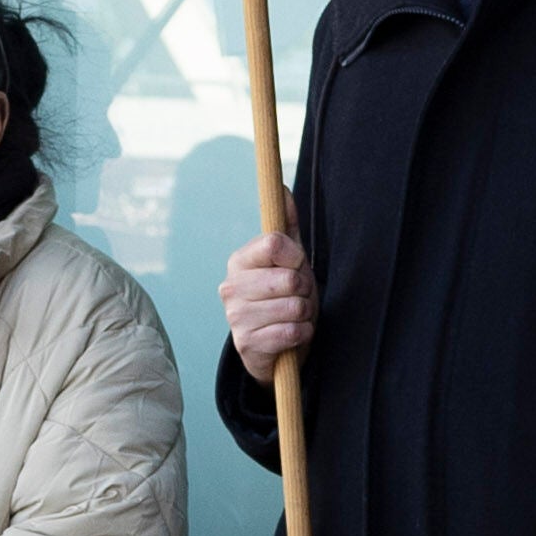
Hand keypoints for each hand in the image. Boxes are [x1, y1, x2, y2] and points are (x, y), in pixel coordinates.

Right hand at [219, 234, 312, 368]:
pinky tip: (291, 334)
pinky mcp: (246, 345)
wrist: (277, 344)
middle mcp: (230, 287)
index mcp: (239, 261)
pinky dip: (301, 333)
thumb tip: (284, 190)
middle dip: (304, 289)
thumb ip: (286, 225)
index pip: (275, 243)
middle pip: (289, 278)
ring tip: (293, 315)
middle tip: (295, 295)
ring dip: (304, 313)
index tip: (296, 265)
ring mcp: (235, 318)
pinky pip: (292, 332)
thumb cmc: (285, 295)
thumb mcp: (289, 259)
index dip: (296, 256)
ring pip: (294, 307)